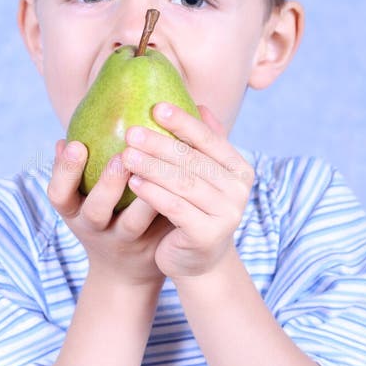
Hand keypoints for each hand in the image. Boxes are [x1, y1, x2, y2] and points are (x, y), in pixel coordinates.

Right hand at [47, 140, 170, 288]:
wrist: (126, 274)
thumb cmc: (102, 221)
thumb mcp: (80, 204)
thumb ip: (75, 175)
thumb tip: (63, 140)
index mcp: (74, 215)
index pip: (59, 195)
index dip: (65, 171)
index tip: (76, 144)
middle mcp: (97, 231)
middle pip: (95, 211)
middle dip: (106, 184)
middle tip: (122, 156)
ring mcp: (126, 241)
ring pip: (133, 222)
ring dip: (144, 197)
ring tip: (157, 170)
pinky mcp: (153, 246)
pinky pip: (161, 224)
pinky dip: (170, 202)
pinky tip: (183, 177)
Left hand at [121, 103, 253, 278]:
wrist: (198, 262)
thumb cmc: (195, 210)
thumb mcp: (202, 177)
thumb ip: (203, 144)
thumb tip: (199, 103)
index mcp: (239, 169)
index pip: (209, 139)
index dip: (183, 122)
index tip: (156, 107)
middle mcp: (238, 190)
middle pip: (193, 160)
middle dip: (160, 144)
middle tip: (131, 132)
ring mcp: (226, 214)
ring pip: (183, 183)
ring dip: (152, 166)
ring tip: (126, 155)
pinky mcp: (207, 235)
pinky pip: (175, 208)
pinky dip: (153, 193)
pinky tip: (133, 182)